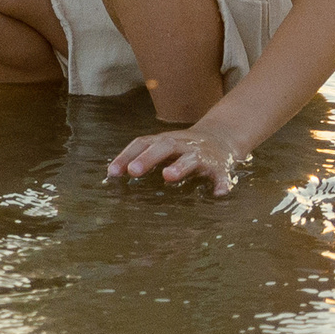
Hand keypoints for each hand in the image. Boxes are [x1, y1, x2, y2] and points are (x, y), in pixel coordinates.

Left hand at [108, 125, 243, 194]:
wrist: (221, 139)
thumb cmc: (182, 149)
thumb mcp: (163, 148)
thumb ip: (142, 158)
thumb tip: (110, 175)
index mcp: (165, 141)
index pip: (142, 143)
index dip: (126, 156)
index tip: (112, 173)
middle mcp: (182, 145)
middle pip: (165, 145)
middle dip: (148, 157)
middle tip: (133, 171)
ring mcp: (203, 155)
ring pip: (191, 158)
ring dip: (180, 166)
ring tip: (168, 176)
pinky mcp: (222, 167)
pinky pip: (223, 175)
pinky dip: (222, 183)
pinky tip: (218, 194)